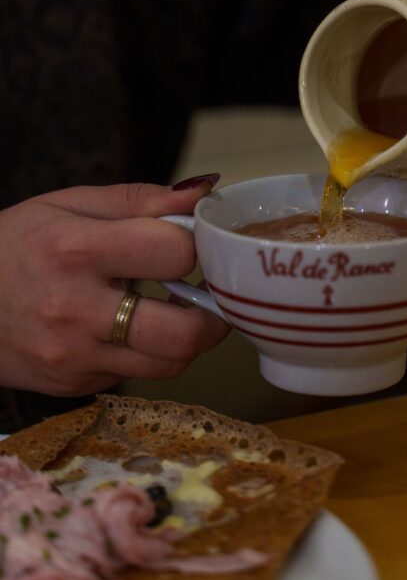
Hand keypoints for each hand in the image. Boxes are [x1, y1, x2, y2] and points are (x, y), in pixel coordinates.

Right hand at [0, 180, 228, 396]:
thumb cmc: (15, 244)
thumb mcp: (70, 203)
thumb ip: (142, 200)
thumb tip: (202, 193)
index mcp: (77, 251)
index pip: (175, 253)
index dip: (195, 245)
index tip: (191, 242)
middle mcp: (76, 311)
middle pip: (184, 332)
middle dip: (213, 312)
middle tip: (209, 292)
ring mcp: (75, 358)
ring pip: (169, 363)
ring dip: (188, 337)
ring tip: (176, 308)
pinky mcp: (74, 385)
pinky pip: (137, 374)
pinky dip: (149, 352)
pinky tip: (133, 327)